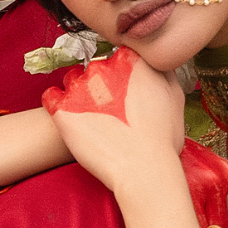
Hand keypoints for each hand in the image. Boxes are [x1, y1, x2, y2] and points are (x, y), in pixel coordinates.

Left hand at [42, 49, 186, 194]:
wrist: (143, 171)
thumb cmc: (163, 140)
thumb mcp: (176, 97)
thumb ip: (163, 72)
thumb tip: (154, 63)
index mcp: (131, 60)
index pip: (119, 57)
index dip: (122, 76)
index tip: (125, 92)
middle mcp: (103, 67)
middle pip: (96, 68)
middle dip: (100, 85)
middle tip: (110, 110)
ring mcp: (79, 87)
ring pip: (72, 80)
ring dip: (79, 94)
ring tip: (90, 118)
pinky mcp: (61, 108)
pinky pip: (51, 96)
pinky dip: (58, 104)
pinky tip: (71, 118)